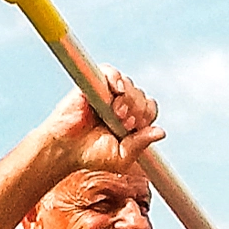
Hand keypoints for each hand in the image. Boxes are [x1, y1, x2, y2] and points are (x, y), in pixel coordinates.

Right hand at [34, 70, 160, 175]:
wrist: (66, 149)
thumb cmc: (92, 155)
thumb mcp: (122, 156)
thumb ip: (140, 144)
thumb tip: (161, 132)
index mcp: (130, 118)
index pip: (150, 107)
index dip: (147, 115)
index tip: (135, 128)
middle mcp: (120, 102)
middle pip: (141, 95)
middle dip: (137, 110)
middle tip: (123, 123)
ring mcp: (107, 92)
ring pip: (129, 84)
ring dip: (127, 100)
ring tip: (115, 114)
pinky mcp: (92, 83)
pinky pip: (110, 71)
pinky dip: (116, 78)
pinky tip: (117, 90)